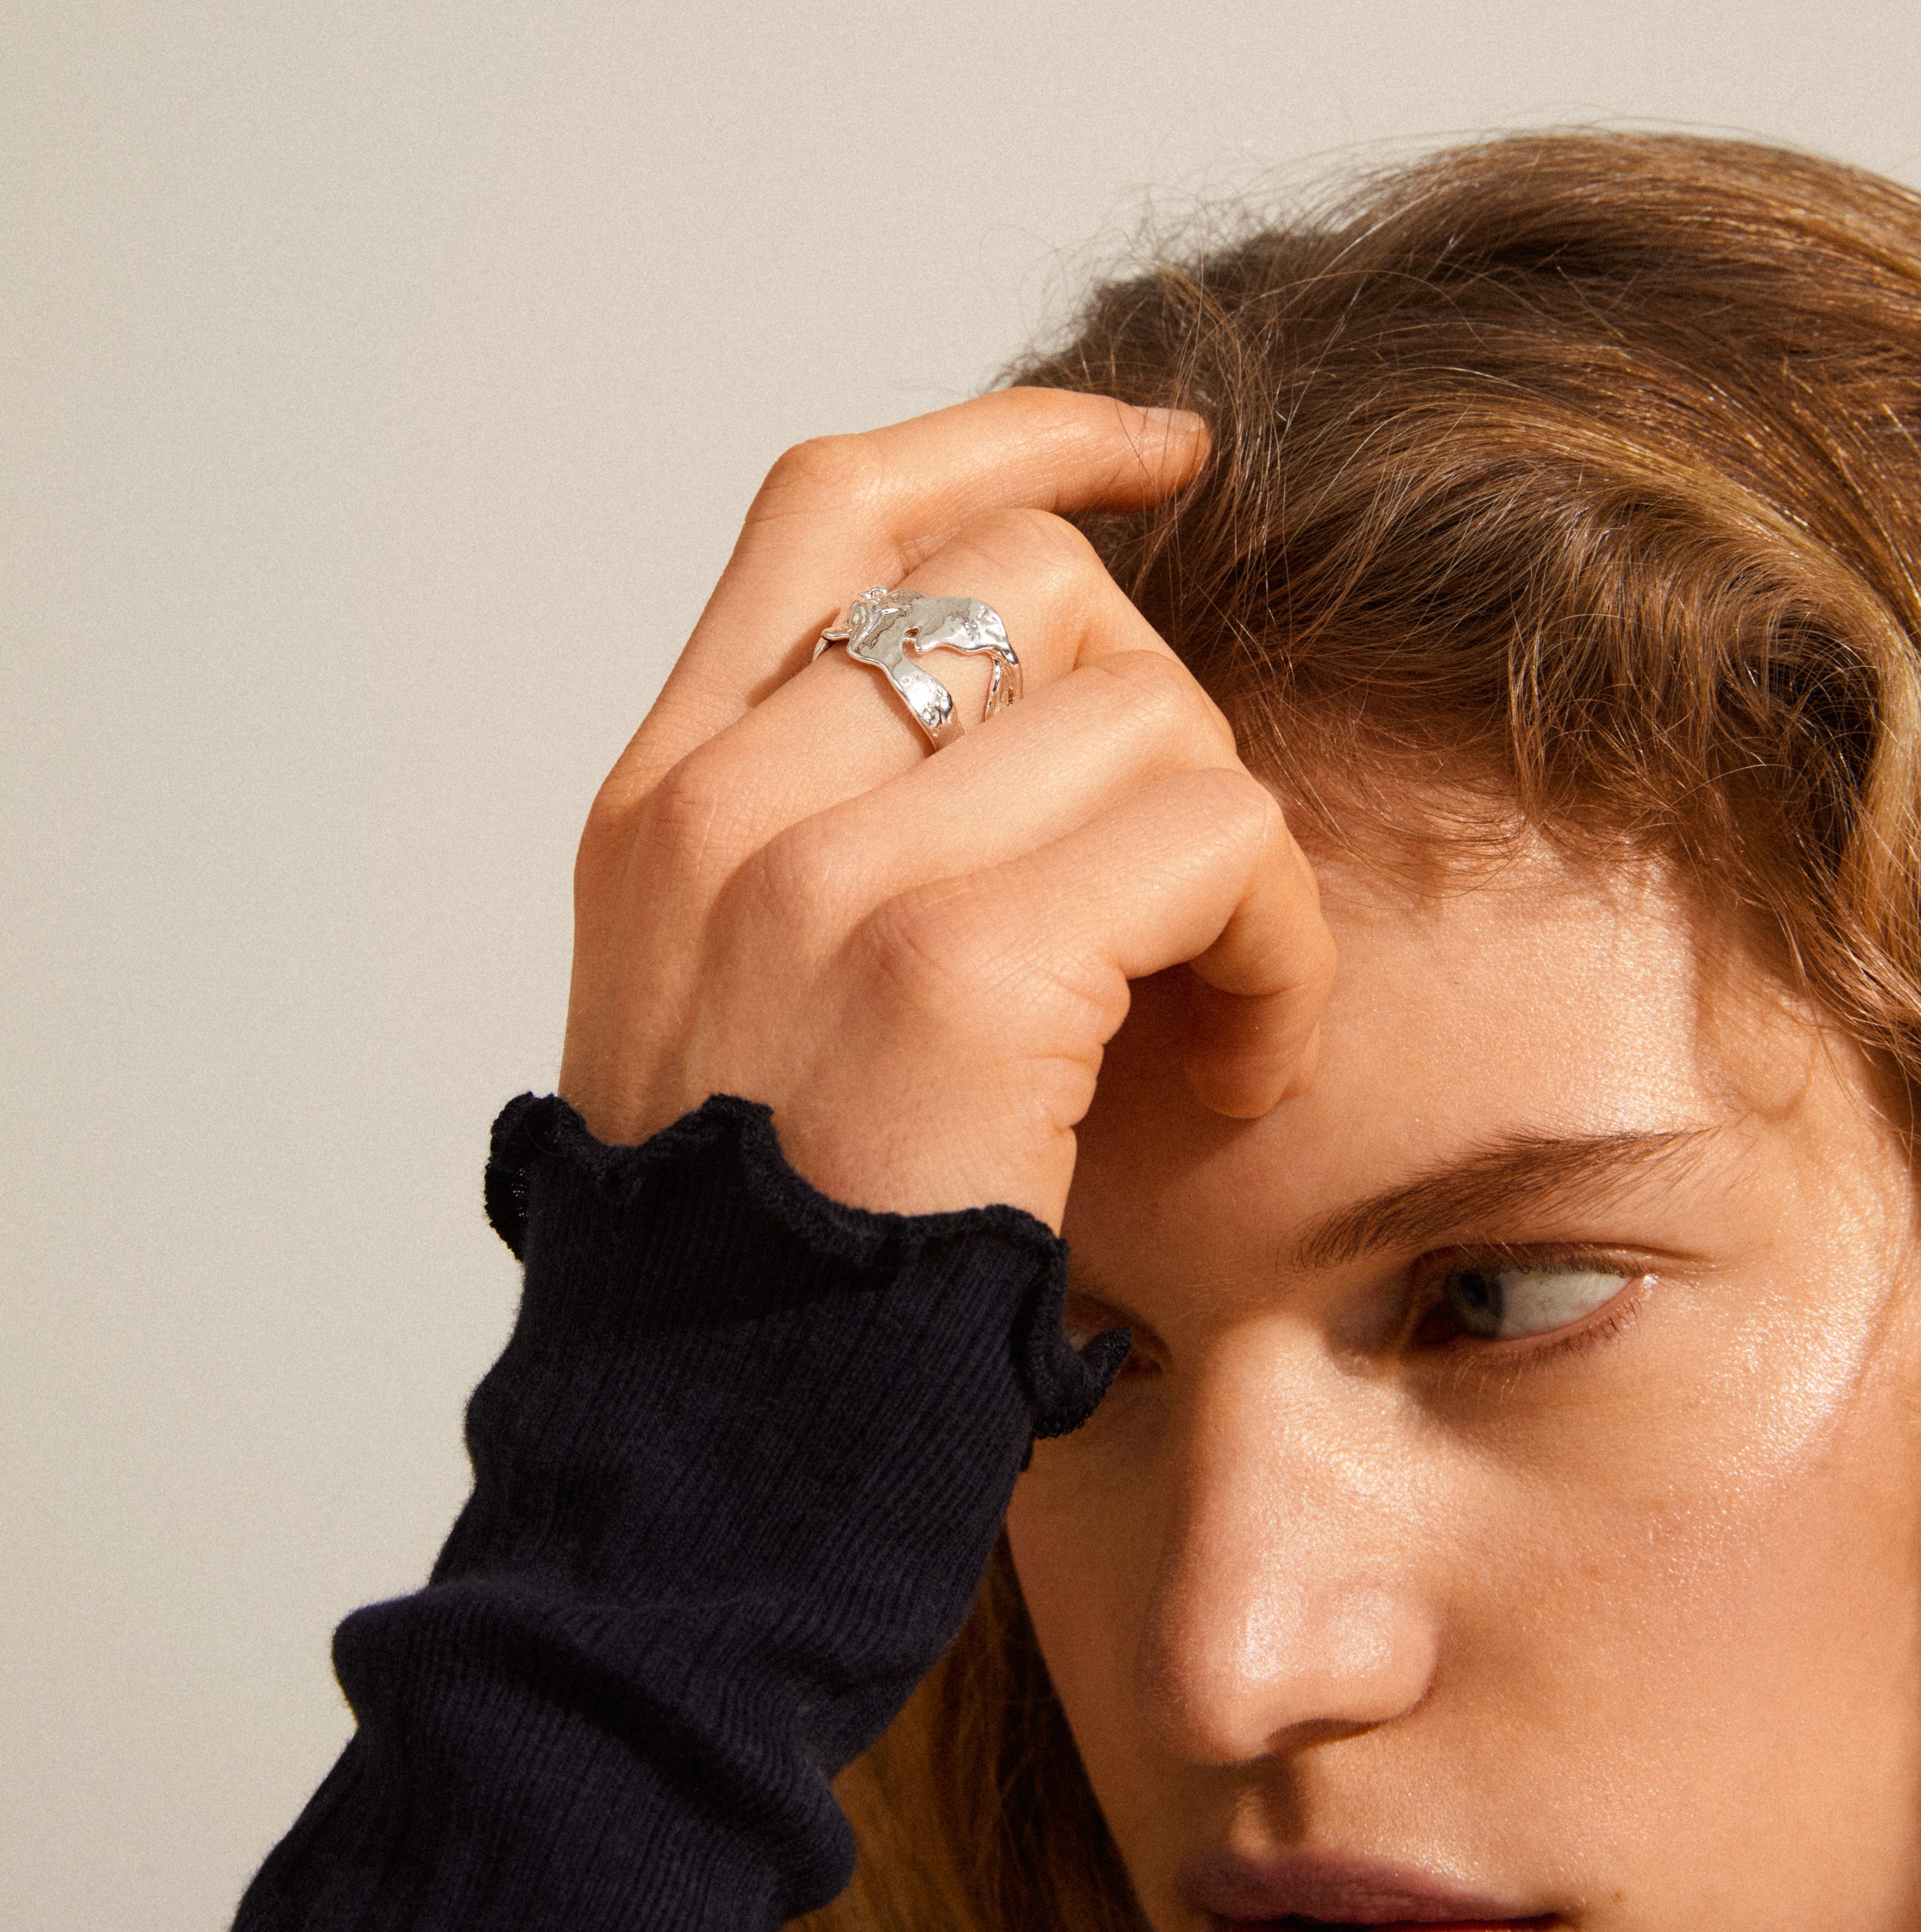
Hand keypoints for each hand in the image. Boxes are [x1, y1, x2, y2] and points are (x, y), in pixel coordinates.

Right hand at [559, 389, 1333, 1229]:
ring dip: (1235, 855)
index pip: (837, 509)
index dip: (1016, 438)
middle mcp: (727, 808)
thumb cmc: (753, 1271)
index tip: (1162, 459)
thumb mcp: (729, 1014)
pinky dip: (1278, 946)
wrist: (696, 1482)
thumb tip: (1030, 732)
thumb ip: (826, 848)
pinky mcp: (954, 972)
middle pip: (1033, 583)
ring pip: (1149, 708)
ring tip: (1217, 1009)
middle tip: (1178, 887)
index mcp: (663, 806)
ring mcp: (824, 878)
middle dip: (1160, 711)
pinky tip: (1242, 1064)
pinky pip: (1216, 838)